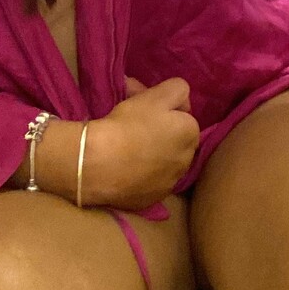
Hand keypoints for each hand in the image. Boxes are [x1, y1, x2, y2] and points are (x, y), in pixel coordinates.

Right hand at [79, 75, 201, 211]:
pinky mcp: (153, 199)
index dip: (165, 110)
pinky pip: (152, 182)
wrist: (98, 163)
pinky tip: (127, 169)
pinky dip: (144, 175)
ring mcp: (170, 183)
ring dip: (156, 154)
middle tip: (137, 127)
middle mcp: (187, 160)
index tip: (147, 110)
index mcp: (190, 133)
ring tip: (131, 149)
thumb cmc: (127, 124)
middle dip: (164, 133)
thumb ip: (177, 89)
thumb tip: (180, 97)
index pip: (184, 115)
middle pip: (177, 140)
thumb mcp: (155, 94)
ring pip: (166, 162)